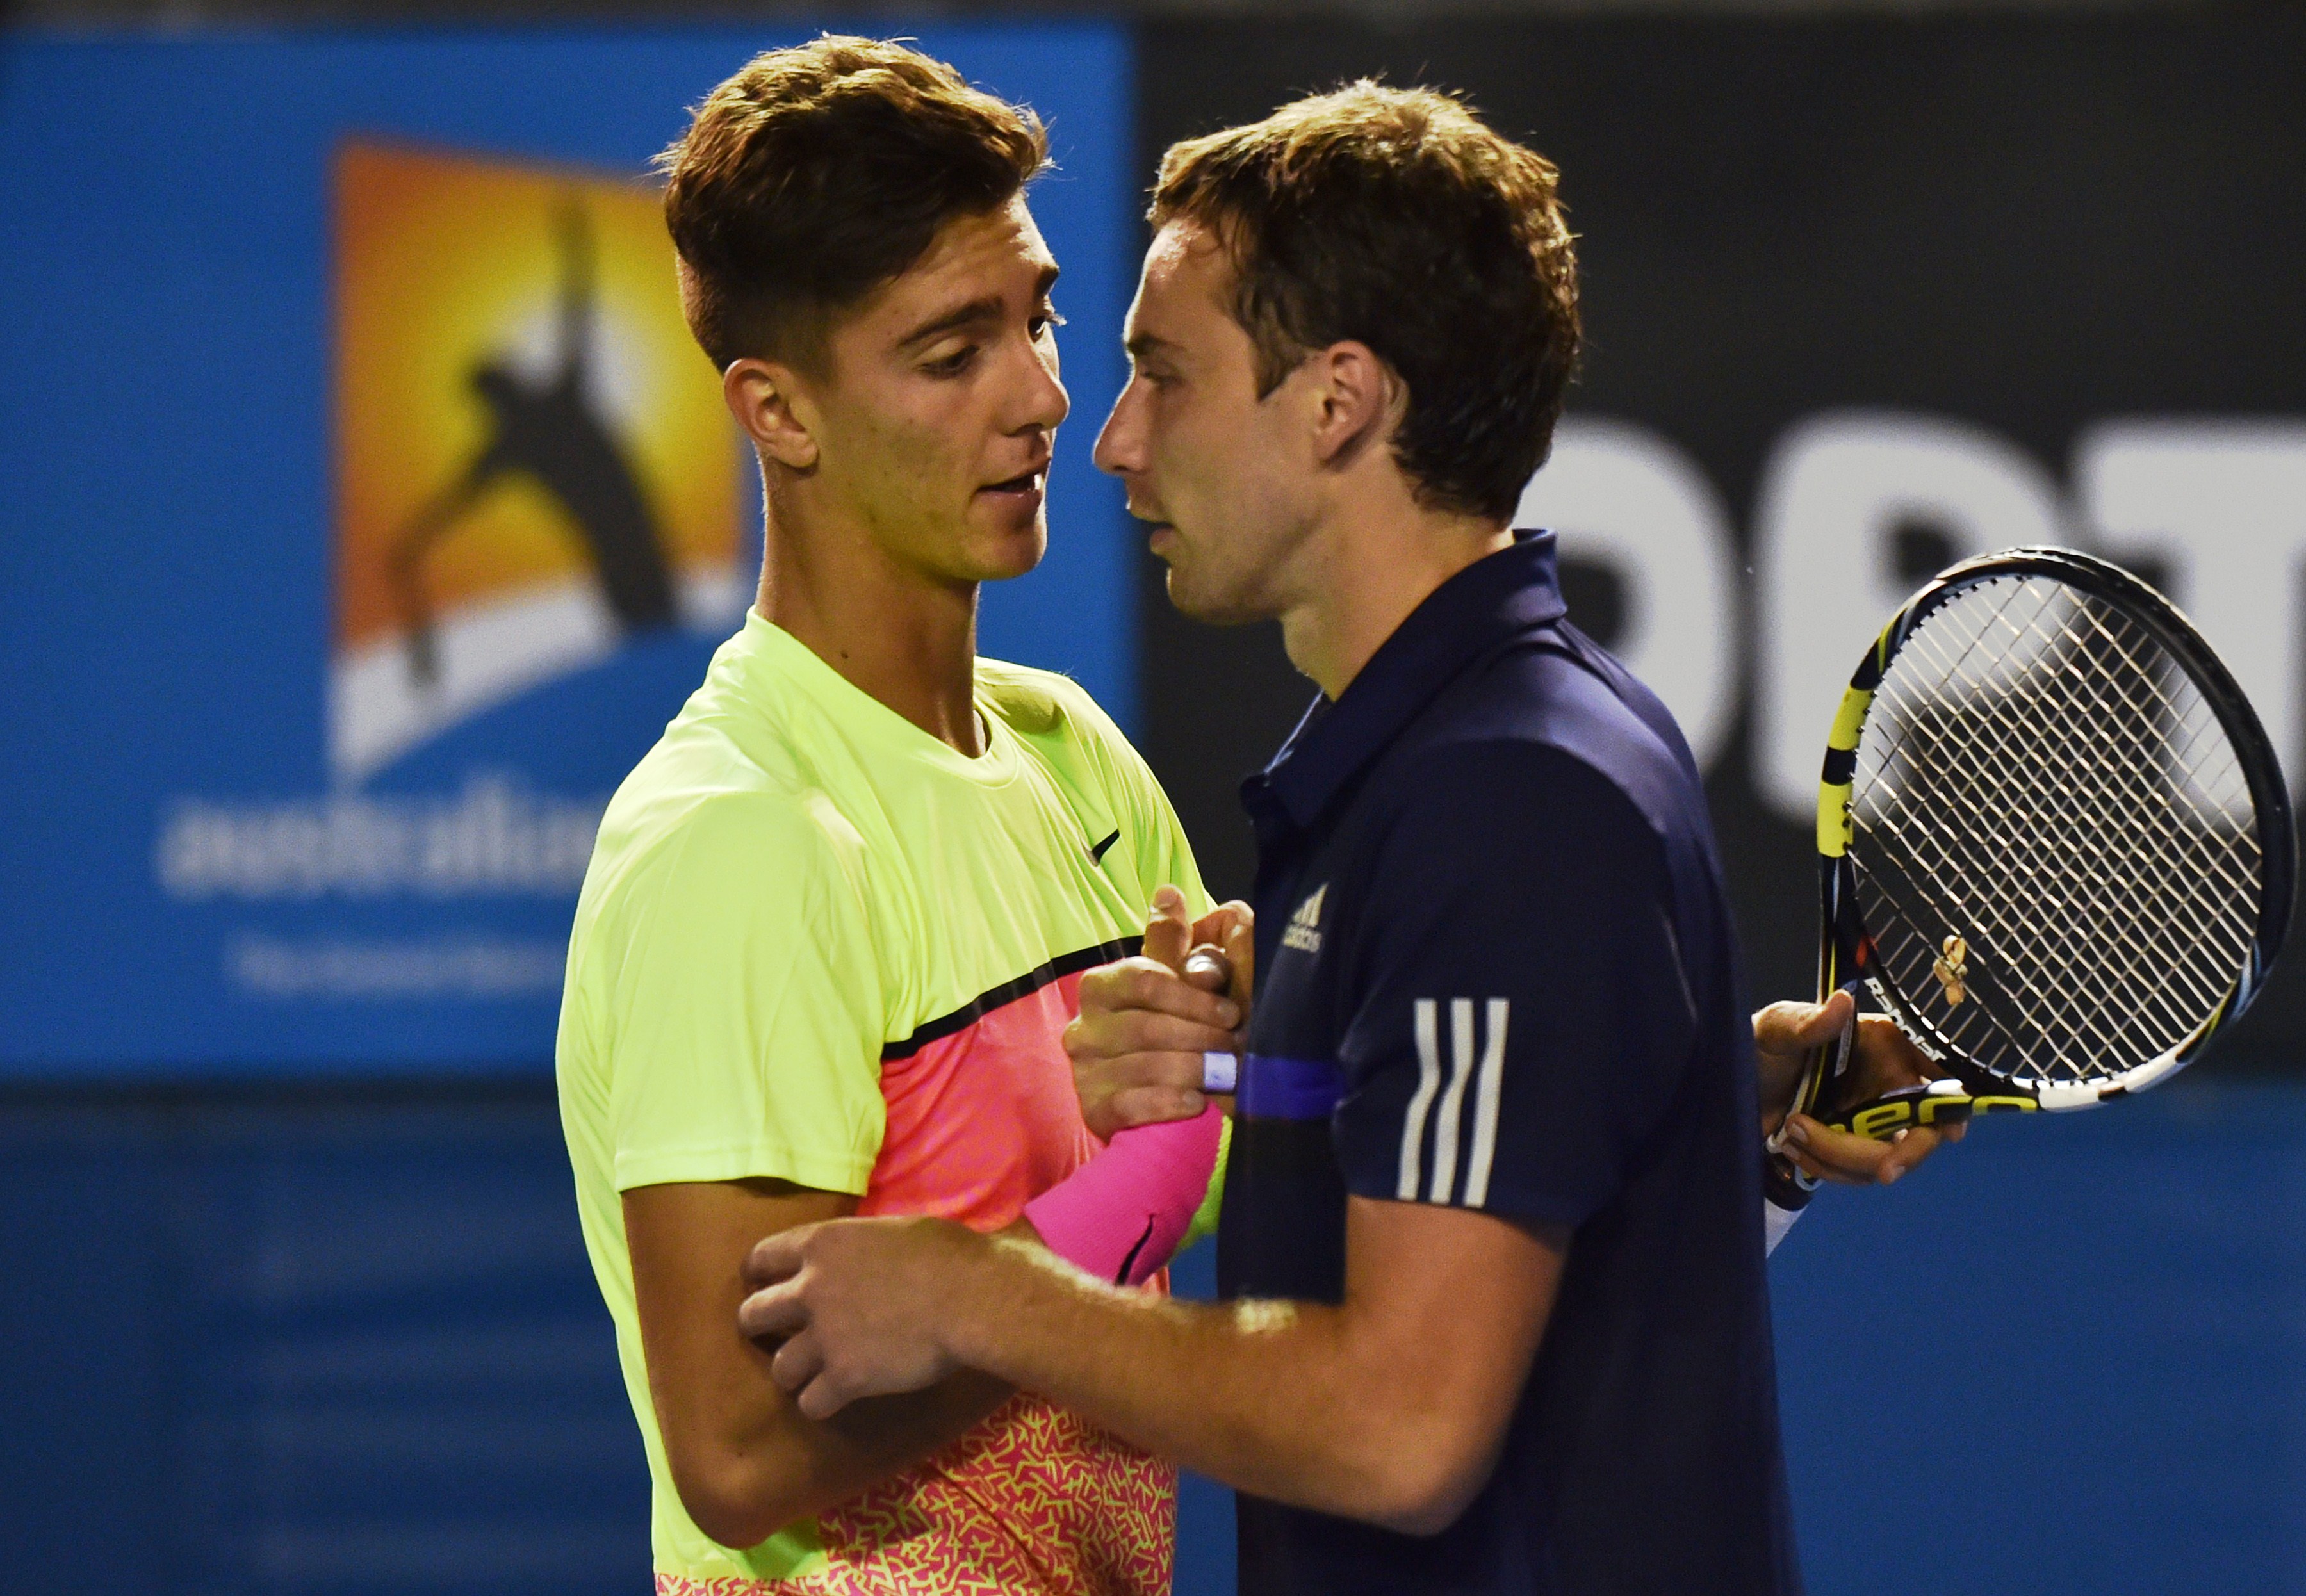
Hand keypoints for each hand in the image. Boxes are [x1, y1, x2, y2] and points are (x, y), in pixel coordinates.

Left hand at [738, 1215, 979, 1419]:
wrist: (972, 1298)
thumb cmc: (946, 1254)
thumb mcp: (891, 1231)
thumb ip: (859, 1247)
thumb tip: (859, 1257)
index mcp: (822, 1244)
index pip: (761, 1257)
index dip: (758, 1274)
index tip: (760, 1284)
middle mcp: (810, 1289)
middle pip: (752, 1315)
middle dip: (757, 1326)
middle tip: (773, 1335)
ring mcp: (825, 1337)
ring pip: (779, 1368)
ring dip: (792, 1372)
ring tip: (810, 1376)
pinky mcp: (845, 1377)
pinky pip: (811, 1403)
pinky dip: (821, 1403)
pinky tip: (835, 1400)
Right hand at [1065, 886, 1250, 1138]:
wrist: (1151, 1108)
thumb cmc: (1171, 1033)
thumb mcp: (1173, 986)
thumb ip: (1171, 944)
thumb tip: (1169, 893)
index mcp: (1099, 987)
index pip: (1143, 980)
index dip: (1192, 997)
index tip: (1231, 1012)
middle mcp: (1081, 1027)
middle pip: (1146, 1025)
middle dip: (1200, 1036)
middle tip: (1236, 1047)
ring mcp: (1083, 1072)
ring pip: (1143, 1065)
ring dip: (1193, 1070)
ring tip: (1225, 1076)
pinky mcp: (1091, 1111)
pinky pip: (1131, 1105)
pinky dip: (1168, 1103)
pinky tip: (1197, 1103)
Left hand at [1753, 989, 1964, 1186]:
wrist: (1729, 1081)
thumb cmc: (1760, 1043)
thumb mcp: (1776, 1029)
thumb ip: (1808, 1023)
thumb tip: (1842, 1003)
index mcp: (1885, 1047)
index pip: (1935, 1078)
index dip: (1951, 1107)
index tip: (1949, 1133)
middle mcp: (1888, 1084)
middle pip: (1919, 1132)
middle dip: (1900, 1155)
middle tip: (1883, 1173)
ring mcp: (1871, 1119)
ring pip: (1883, 1159)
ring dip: (1839, 1159)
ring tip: (1791, 1133)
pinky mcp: (1850, 1146)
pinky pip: (1854, 1173)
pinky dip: (1825, 1169)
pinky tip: (1790, 1148)